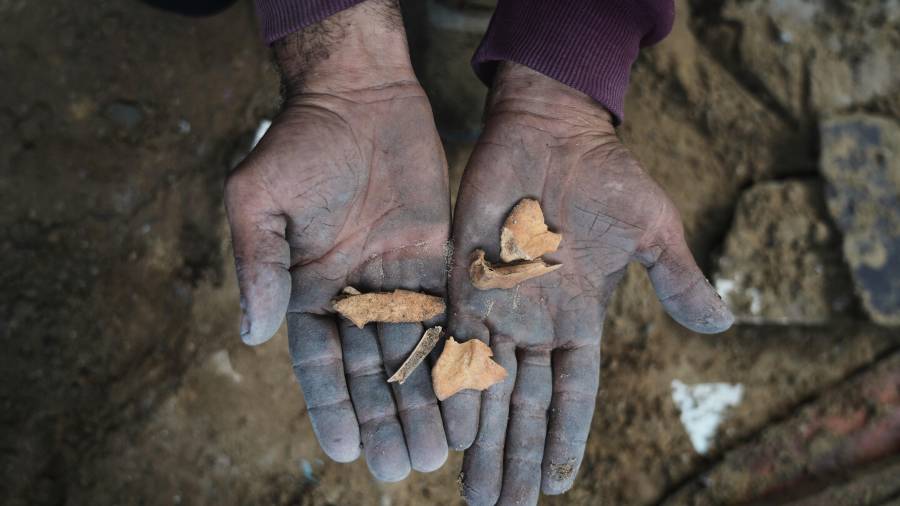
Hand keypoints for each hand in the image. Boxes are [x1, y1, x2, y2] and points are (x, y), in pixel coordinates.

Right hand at [225, 1, 449, 480]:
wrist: (358, 95)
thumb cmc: (298, 143)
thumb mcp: (258, 201)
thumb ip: (257, 267)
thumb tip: (252, 335)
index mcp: (308, 289)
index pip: (319, 364)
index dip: (332, 408)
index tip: (346, 452)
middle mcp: (354, 294)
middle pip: (369, 371)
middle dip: (384, 419)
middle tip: (400, 468)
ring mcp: (398, 279)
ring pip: (412, 352)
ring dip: (423, 401)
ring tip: (438, 452)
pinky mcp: (436, 259)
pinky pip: (449, 314)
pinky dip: (457, 354)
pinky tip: (469, 392)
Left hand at [444, 64, 732, 503]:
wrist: (549, 129)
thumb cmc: (605, 176)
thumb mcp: (651, 229)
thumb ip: (676, 279)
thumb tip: (722, 325)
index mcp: (581, 319)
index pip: (572, 395)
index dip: (563, 440)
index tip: (555, 486)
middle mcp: (536, 323)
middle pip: (524, 406)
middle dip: (513, 459)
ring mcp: (497, 305)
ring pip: (486, 387)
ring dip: (479, 441)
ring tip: (472, 492)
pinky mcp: (462, 280)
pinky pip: (453, 342)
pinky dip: (451, 386)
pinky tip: (446, 428)